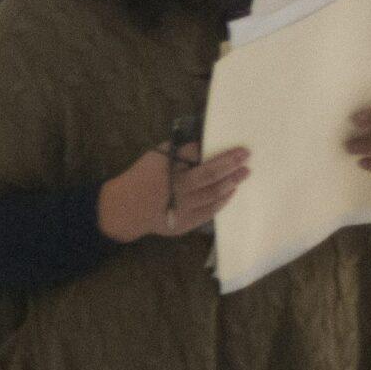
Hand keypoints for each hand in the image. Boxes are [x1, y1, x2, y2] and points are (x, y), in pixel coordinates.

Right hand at [96, 141, 249, 240]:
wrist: (124, 209)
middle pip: (211, 175)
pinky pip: (210, 211)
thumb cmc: (140, 179)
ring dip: (232, 182)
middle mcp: (178, 190)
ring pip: (214, 194)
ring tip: (244, 173)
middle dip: (231, 164)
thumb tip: (200, 146)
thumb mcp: (152, 159)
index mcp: (169, 171)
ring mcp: (183, 208)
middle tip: (246, 156)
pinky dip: (222, 201)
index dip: (217, 153)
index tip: (237, 149)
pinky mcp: (185, 223)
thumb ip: (175, 152)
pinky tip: (231, 192)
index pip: (196, 156)